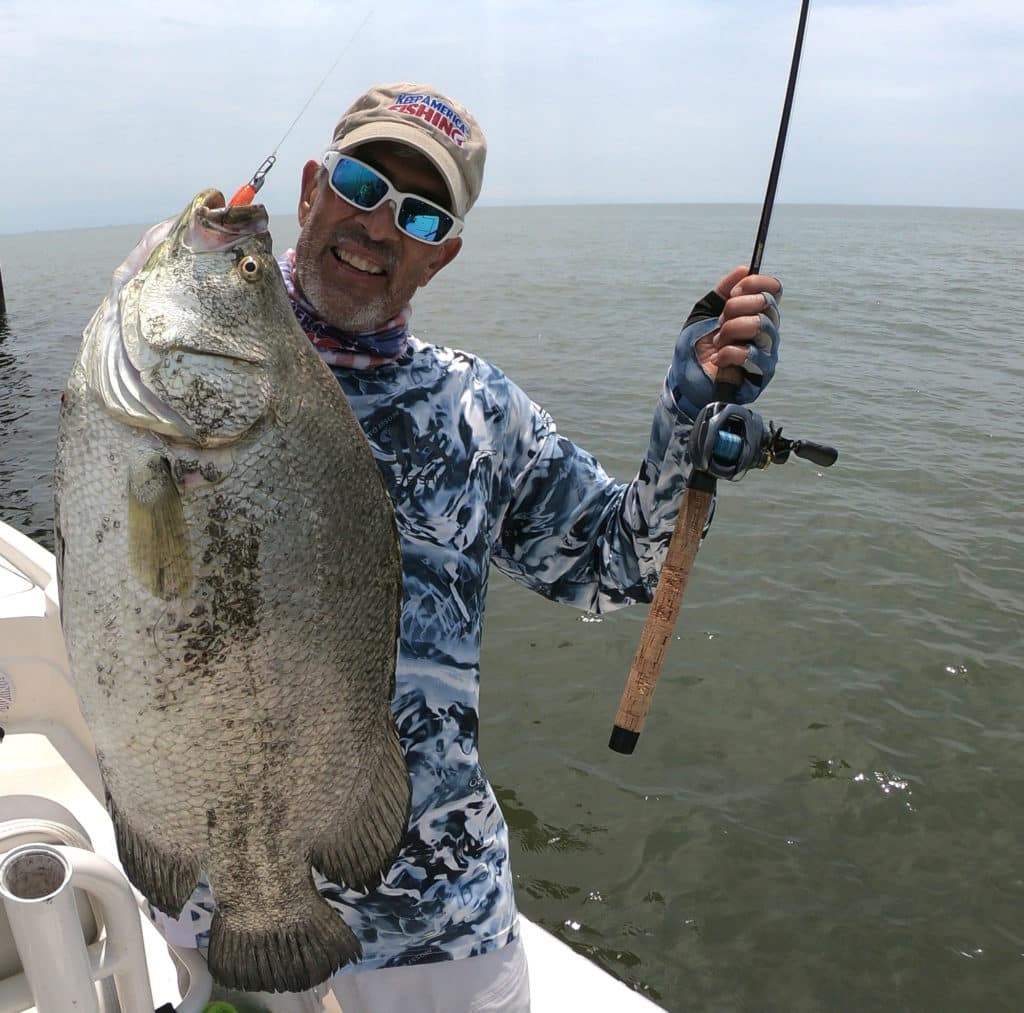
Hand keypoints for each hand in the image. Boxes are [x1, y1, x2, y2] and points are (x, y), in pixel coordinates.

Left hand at [668, 266, 781, 418]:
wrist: (685, 380)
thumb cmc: (696, 348)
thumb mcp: (704, 313)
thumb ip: (722, 291)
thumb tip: (743, 269)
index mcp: (757, 314)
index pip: (773, 290)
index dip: (756, 284)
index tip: (734, 292)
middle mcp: (767, 331)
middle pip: (766, 304)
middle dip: (734, 308)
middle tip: (720, 322)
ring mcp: (767, 352)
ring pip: (759, 325)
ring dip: (730, 331)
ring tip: (718, 342)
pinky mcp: (762, 374)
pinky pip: (749, 353)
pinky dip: (728, 352)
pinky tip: (719, 359)